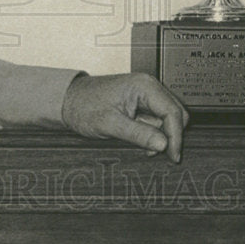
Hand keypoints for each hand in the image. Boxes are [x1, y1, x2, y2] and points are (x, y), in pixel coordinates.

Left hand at [61, 73, 189, 162]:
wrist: (68, 100)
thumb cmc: (84, 106)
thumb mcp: (110, 124)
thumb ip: (139, 134)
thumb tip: (164, 145)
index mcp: (144, 86)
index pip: (173, 112)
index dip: (176, 137)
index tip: (173, 157)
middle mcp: (149, 86)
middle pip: (176, 114)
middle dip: (170, 136)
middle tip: (157, 155)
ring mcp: (146, 94)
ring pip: (167, 118)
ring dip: (161, 136)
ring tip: (144, 149)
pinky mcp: (141, 102)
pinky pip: (156, 119)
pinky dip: (153, 133)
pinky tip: (141, 141)